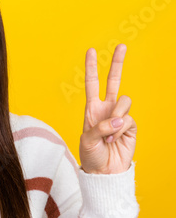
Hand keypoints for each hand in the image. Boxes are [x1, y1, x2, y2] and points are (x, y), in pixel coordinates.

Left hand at [79, 44, 136, 173]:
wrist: (104, 172)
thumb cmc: (91, 155)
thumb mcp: (87, 140)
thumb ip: (100, 127)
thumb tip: (119, 119)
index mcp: (92, 109)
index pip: (92, 84)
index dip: (92, 68)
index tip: (92, 51)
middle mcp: (107, 109)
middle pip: (113, 81)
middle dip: (117, 63)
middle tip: (122, 45)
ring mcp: (120, 116)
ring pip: (124, 101)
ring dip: (116, 117)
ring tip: (109, 134)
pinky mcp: (131, 126)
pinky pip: (129, 119)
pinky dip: (121, 130)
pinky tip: (115, 140)